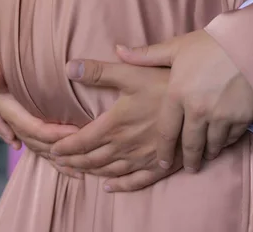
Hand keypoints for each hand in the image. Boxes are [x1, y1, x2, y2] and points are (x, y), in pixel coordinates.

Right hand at [0, 35, 79, 176]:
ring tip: (74, 170)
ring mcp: (9, 118)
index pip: (25, 123)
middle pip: (29, 138)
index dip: (48, 132)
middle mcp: (3, 113)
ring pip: (30, 143)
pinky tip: (62, 165)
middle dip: (53, 149)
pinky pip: (32, 139)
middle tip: (80, 155)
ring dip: (50, 158)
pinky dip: (46, 153)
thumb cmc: (0, 46)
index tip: (74, 133)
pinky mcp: (18, 118)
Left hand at [50, 58, 182, 191]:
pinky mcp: (162, 165)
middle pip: (92, 159)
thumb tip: (68, 67)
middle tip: (58, 163)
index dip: (64, 147)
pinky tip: (110, 187)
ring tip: (77, 171)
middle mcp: (126, 146)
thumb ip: (97, 72)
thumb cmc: (164, 83)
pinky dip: (121, 186)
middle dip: (73, 161)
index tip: (52, 149)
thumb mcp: (129, 73)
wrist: (200, 101)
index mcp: (115, 125)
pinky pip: (137, 181)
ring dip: (91, 172)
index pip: (81, 141)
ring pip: (110, 171)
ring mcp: (143, 158)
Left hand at [117, 30, 252, 172]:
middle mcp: (197, 111)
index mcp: (176, 96)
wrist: (250, 44)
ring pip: (212, 145)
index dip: (163, 151)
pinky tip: (222, 142)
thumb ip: (145, 55)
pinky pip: (231, 138)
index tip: (161, 163)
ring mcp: (221, 117)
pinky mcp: (242, 118)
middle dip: (188, 160)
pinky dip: (225, 142)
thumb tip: (118, 50)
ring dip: (207, 153)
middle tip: (189, 168)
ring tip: (205, 157)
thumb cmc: (209, 45)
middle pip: (190, 145)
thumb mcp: (174, 48)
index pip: (166, 133)